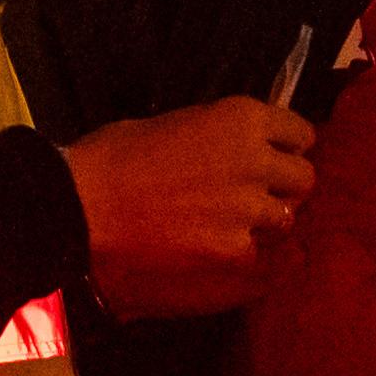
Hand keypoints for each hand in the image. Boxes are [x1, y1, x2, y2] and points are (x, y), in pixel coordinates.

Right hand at [61, 96, 315, 316]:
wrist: (73, 214)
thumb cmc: (106, 162)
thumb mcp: (167, 126)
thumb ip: (213, 138)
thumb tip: (230, 150)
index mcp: (240, 119)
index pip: (300, 133)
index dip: (283, 149)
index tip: (267, 161)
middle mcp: (256, 161)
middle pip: (302, 178)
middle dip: (279, 188)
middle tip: (248, 199)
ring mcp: (248, 210)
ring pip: (285, 219)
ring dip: (262, 224)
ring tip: (225, 229)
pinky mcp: (236, 253)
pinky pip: (260, 257)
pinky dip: (241, 256)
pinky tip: (210, 254)